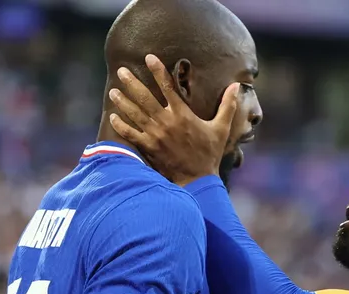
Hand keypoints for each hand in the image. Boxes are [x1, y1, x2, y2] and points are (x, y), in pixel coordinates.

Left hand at [108, 54, 237, 185]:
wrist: (197, 180)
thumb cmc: (209, 154)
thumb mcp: (221, 129)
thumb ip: (228, 106)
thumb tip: (236, 86)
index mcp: (183, 114)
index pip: (168, 87)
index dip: (158, 71)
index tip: (148, 57)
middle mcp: (167, 122)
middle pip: (145, 97)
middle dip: (132, 83)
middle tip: (122, 71)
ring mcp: (155, 135)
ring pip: (135, 114)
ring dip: (123, 101)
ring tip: (114, 90)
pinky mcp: (149, 148)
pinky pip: (131, 134)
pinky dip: (121, 125)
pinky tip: (112, 117)